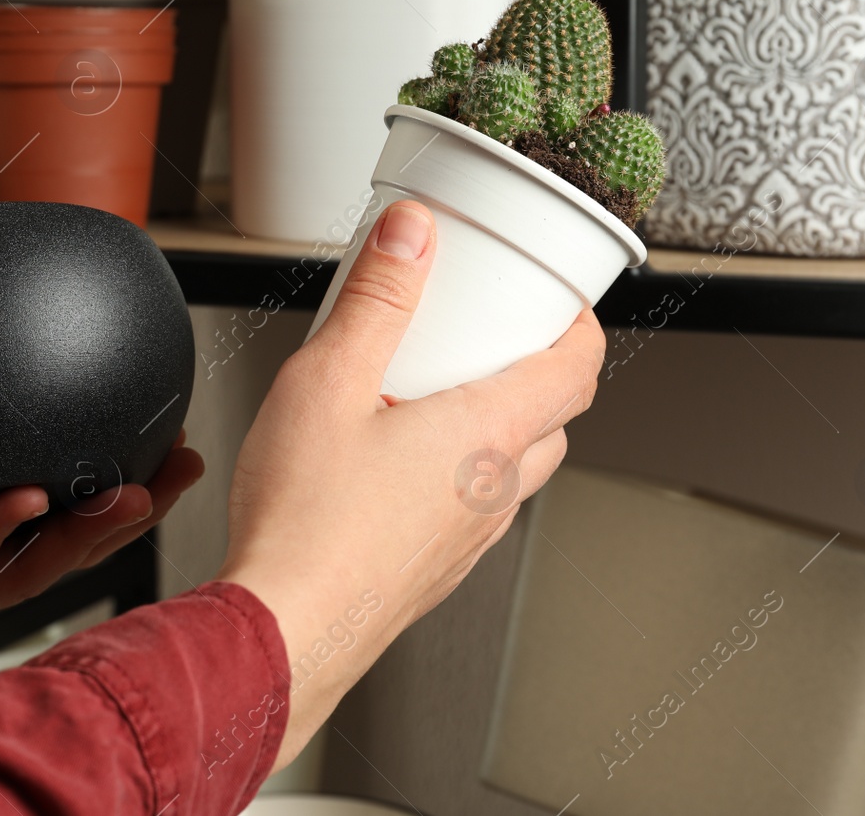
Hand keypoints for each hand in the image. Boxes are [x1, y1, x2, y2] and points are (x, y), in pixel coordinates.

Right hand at [216, 201, 605, 769]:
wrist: (283, 630)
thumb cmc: (305, 522)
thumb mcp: (327, 379)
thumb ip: (375, 298)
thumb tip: (412, 233)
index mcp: (485, 436)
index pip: (576, 369)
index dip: (581, 326)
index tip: (562, 300)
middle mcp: (492, 492)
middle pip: (553, 419)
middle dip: (535, 370)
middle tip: (491, 335)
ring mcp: (467, 539)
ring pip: (513, 469)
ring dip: (497, 425)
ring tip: (434, 393)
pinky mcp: (435, 570)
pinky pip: (471, 508)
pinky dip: (459, 473)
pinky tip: (395, 461)